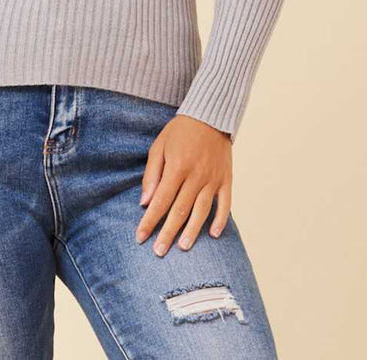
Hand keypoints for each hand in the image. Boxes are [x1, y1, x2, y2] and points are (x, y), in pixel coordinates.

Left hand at [135, 115, 232, 255]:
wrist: (210, 115)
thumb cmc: (180, 131)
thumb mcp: (159, 146)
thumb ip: (152, 175)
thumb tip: (145, 202)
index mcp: (177, 167)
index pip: (161, 201)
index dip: (150, 221)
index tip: (140, 237)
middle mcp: (196, 175)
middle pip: (180, 211)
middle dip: (168, 233)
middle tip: (159, 252)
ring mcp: (213, 178)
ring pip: (201, 211)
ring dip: (192, 231)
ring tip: (183, 248)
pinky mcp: (226, 179)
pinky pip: (225, 203)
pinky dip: (220, 220)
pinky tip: (214, 234)